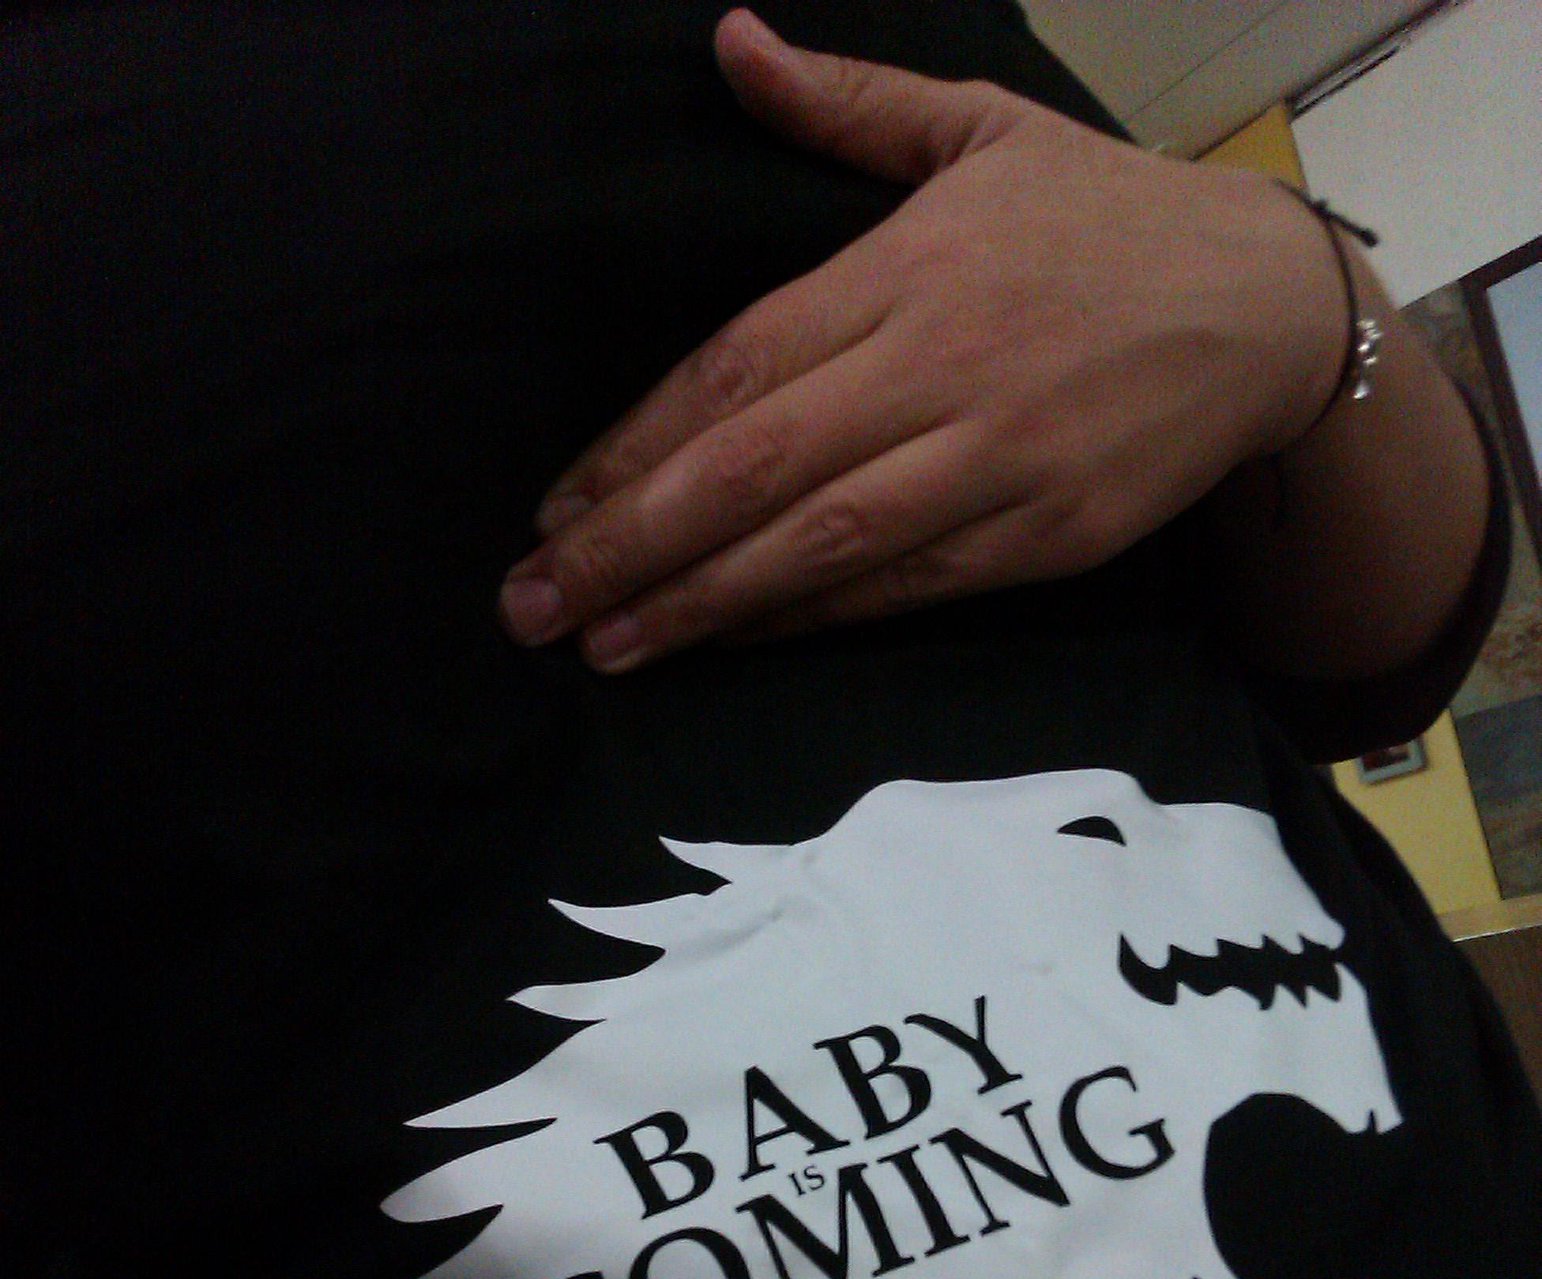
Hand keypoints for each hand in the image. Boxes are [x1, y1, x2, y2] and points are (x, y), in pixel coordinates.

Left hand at [498, 8, 1346, 672]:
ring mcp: (996, 464)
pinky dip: (808, 620)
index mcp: (909, 270)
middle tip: (530, 606)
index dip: (633, 447)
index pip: (736, 370)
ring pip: (820, 546)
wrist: (1270, 311)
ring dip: (701, 604)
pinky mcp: (1043, 540)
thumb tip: (730, 39)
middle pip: (755, 470)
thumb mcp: (983, 130)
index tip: (554, 504)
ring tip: (605, 644)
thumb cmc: (1107, 219)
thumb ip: (845, 107)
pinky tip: (730, 640)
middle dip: (632, 544)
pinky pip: (902, 589)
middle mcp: (942, 370)